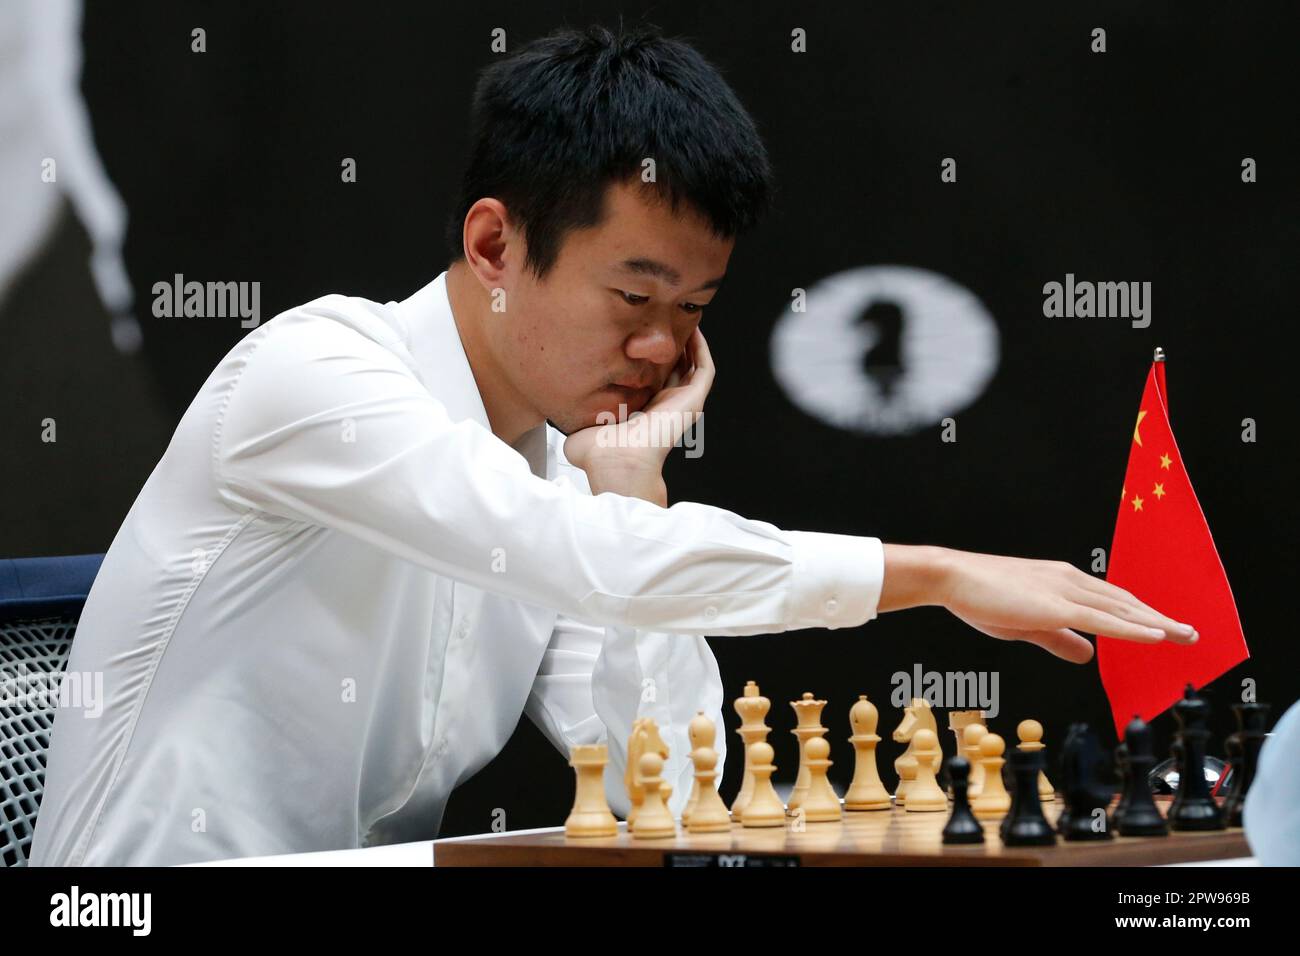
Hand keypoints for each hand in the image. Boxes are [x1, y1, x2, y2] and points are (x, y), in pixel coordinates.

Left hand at [563, 328, 713, 505]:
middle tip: (666, 321)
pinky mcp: (693, 400)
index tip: (640, 336)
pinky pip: (705, 368)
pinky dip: (702, 348)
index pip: (653, 378)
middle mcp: (666, 407)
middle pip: (676, 368)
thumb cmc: (597, 452)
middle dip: (672, 345)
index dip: (650, 357)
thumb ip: (575, 407)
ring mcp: (682, 403)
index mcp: (644, 412)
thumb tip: (558, 398)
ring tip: (683, 319)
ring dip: (691, 343)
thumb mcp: (582, 421)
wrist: (615, 461)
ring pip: (694, 366)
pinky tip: (693, 330)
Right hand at [881, 545, 1198, 663]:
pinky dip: (1132, 627)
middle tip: (1190, 634)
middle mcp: (1069, 580)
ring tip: (1184, 635)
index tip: (1164, 627)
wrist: (952, 576)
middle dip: (1160, 618)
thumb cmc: (979, 597)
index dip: (1140, 615)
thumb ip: (1058, 639)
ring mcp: (1065, 590)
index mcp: (1061, 582)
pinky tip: (1155, 635)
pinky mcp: (1056, 605)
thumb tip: (1087, 654)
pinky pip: (1103, 619)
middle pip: (1125, 602)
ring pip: (1121, 609)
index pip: (1111, 601)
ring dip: (1156, 622)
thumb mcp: (1024, 625)